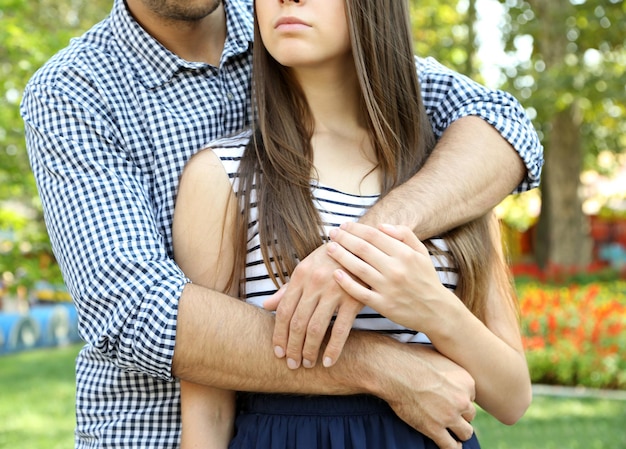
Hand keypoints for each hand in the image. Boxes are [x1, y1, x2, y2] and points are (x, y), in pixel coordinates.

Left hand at [264, 244, 362, 368]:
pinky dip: (333, 349)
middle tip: (291, 364)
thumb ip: (288, 289)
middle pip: (297, 323)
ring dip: (309, 351)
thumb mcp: (308, 267)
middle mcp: (314, 283)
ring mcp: (334, 291)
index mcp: (300, 275)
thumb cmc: (332, 258)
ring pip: (315, 328)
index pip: (284, 311)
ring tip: (307, 364)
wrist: (364, 245)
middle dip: (292, 347)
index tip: (278, 351)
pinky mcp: (353, 299)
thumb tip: (265, 306)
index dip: (279, 334)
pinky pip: (340, 330)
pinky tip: (328, 362)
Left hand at [327, 222, 451, 331]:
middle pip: (363, 249)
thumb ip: (404, 235)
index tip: (344, 225)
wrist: (437, 311)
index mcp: (405, 254)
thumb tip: (381, 225)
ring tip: (329, 248)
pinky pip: (360, 292)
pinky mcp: (383, 305)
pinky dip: (346, 283)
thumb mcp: (421, 253)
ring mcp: (388, 288)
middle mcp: (396, 269)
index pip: (374, 235)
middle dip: (344, 238)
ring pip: (359, 268)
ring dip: (341, 256)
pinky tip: (335, 273)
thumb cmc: (426, 279)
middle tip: (332, 233)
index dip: (356, 228)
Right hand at [378, 343, 476, 448]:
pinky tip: (449, 445)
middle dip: (460, 414)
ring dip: (459, 432)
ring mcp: (449, 416)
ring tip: (452, 431)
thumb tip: (448, 373)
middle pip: (470, 414)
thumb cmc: (411, 359)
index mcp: (466, 382)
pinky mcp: (434, 429)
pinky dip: (452, 447)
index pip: (470, 396)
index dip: (459, 398)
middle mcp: (462, 400)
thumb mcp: (439, 357)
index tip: (450, 398)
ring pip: (465, 432)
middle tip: (447, 412)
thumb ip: (450, 369)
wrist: (394, 370)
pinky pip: (450, 446)